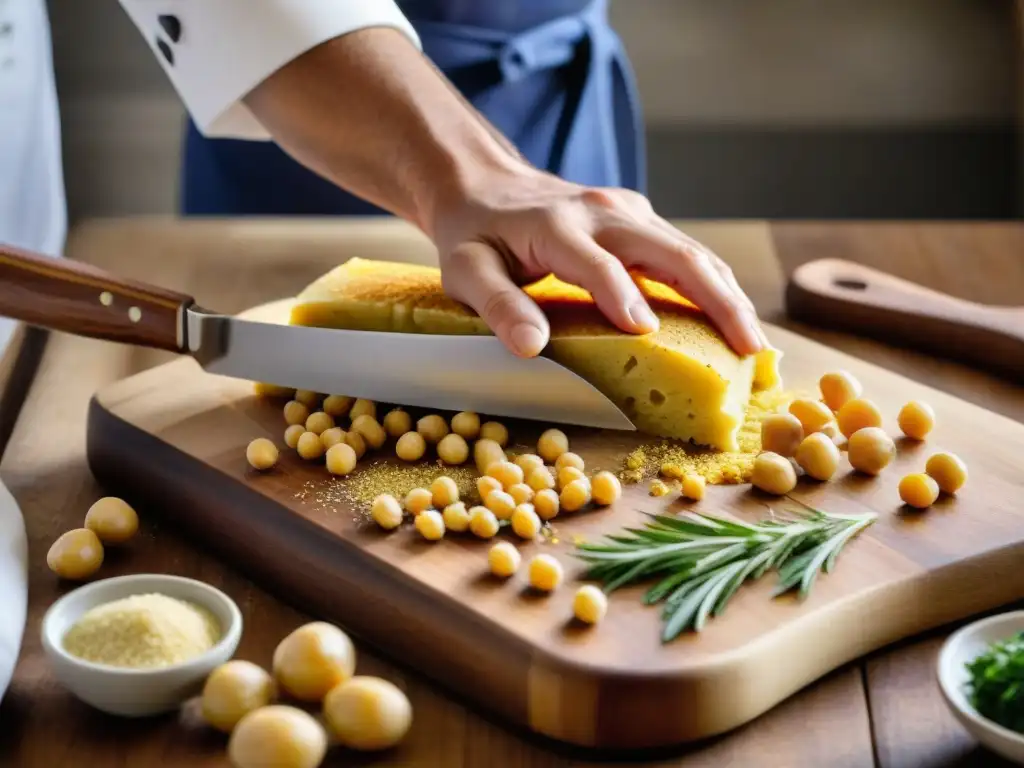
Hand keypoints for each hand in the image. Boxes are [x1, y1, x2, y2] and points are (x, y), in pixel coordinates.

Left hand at [430, 165, 768, 358]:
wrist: (487, 186)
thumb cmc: (476, 237)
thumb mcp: (467, 272)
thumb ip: (498, 306)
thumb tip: (532, 347)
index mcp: (558, 227)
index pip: (599, 265)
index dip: (622, 297)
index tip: (647, 334)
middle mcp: (603, 213)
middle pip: (673, 253)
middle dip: (716, 301)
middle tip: (747, 349)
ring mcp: (628, 211)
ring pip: (691, 251)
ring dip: (727, 296)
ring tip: (754, 343)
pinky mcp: (640, 219)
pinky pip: (685, 252)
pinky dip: (714, 286)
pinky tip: (732, 318)